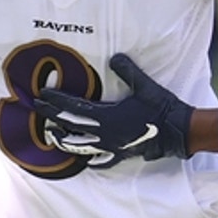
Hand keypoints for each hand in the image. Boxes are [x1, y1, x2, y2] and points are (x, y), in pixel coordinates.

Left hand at [32, 54, 192, 167]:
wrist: (180, 131)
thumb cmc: (162, 107)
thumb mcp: (145, 85)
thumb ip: (128, 71)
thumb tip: (115, 57)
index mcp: (107, 116)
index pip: (74, 108)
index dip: (57, 100)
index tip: (42, 94)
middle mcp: (105, 134)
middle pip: (71, 126)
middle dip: (52, 117)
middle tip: (37, 109)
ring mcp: (112, 147)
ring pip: (81, 147)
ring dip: (64, 141)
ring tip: (52, 136)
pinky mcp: (123, 154)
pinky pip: (103, 161)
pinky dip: (92, 160)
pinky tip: (86, 160)